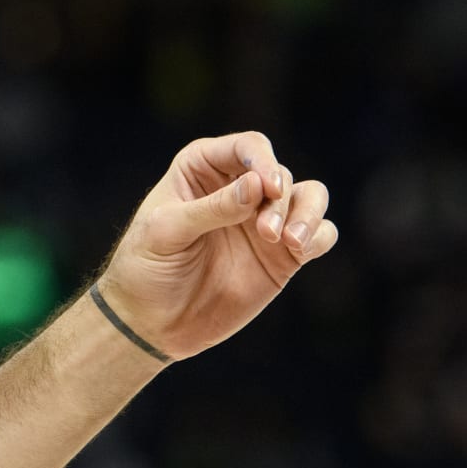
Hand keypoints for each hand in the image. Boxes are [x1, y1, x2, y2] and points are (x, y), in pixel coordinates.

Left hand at [95, 131, 337, 360]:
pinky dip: (319, 236)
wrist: (152, 321)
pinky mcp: (283, 256)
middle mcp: (239, 188)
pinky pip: (320, 235)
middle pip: (280, 174)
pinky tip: (299, 251)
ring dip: (308, 213)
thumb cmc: (146, 266)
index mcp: (203, 168)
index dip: (262, 159)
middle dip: (280, 199)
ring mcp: (263, 221)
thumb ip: (211, 208)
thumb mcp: (166, 232)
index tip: (267, 187)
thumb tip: (256, 185)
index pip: (246, 147)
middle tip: (266, 233)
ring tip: (292, 243)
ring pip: (310, 196)